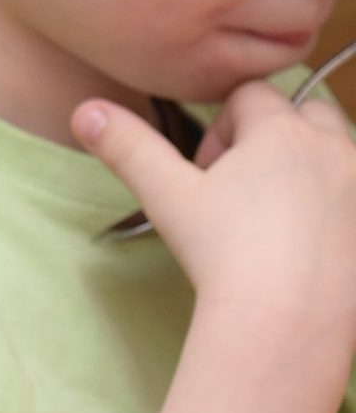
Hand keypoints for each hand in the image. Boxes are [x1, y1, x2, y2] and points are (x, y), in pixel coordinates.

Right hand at [75, 80, 355, 340]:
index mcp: (279, 129)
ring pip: (338, 151)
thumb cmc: (224, 251)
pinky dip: (333, 207)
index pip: (250, 96)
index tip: (205, 173)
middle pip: (306, 112)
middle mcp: (332, 145)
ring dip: (310, 167)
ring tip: (275, 216)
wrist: (286, 316)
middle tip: (243, 189)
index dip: (220, 128)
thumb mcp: (166, 196)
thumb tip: (84, 111)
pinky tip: (304, 245)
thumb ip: (128, 148)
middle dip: (275, 137)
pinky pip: (351, 196)